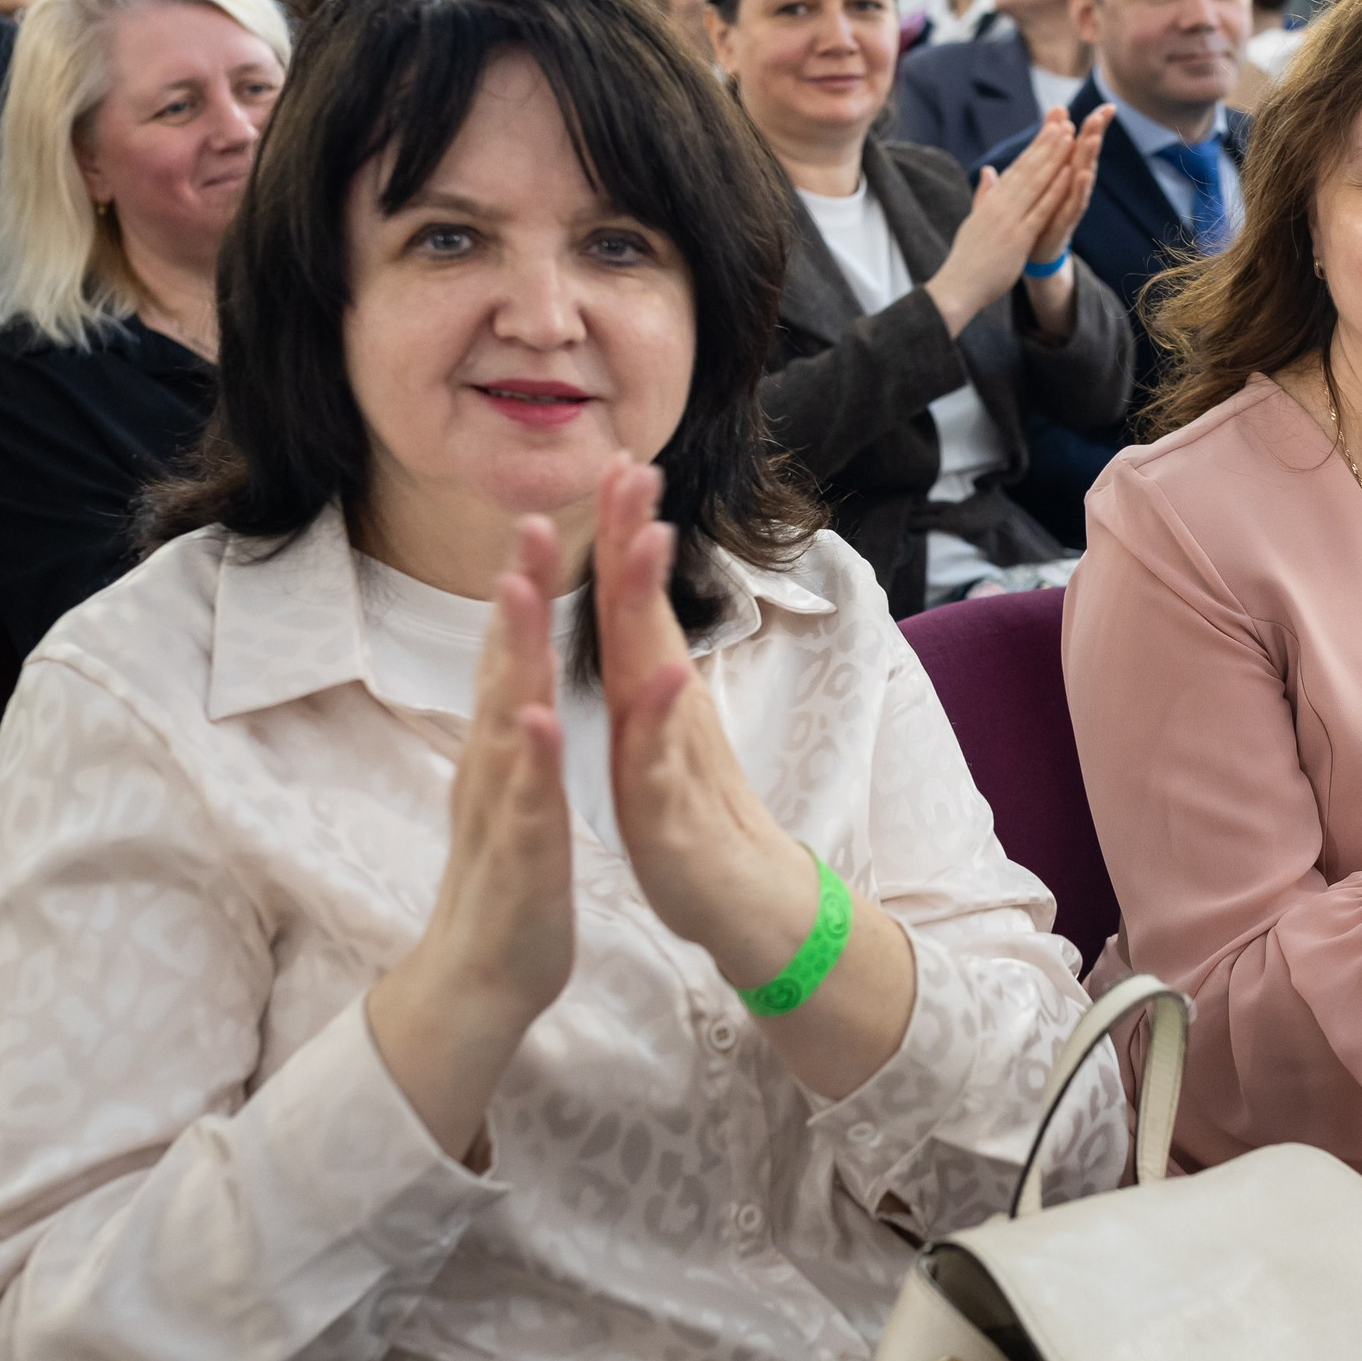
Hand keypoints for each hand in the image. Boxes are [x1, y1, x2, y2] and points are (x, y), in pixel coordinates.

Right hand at [364, 518, 574, 1163]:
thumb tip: (512, 676)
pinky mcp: (520, 857)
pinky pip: (527, 803)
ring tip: (523, 595)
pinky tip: (540, 721)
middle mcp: (493, 767)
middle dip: (516, 594)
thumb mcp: (517, 789)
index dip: (524, 586)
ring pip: (506, 720)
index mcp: (502, 750)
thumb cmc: (509, 880)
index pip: (511, 654)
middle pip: (502, 665)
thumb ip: (513, 731)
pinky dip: (533, 760)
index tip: (540, 519)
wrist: (482, 978)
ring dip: (513, 657)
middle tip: (529, 521)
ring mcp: (501, 808)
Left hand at [592, 457, 819, 984]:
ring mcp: (675, 751)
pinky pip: (667, 755)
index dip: (622, 531)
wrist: (745, 899)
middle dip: (638, 535)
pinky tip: (667, 677)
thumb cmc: (696, 818)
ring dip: (652, 601)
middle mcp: (666, 708)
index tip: (616, 461)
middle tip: (635, 467)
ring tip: (650, 540)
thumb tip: (637, 614)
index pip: (631, 599)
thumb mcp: (658, 736)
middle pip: (648, 609)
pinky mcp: (674, 805)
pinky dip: (663, 716)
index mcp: (650, 693)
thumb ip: (647, 676)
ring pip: (659, 666)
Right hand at [926, 109, 1093, 333]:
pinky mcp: (1018, 238)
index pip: (1016, 169)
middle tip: (1063, 120)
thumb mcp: (975, 220)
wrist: (957, 286)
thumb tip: (989, 171)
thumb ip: (984, 195)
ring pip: (1035, 183)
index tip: (1050, 129)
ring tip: (1068, 135)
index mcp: (991, 202)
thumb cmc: (967, 259)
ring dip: (1053, 158)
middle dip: (1046, 144)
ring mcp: (1009, 220)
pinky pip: (1040, 209)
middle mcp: (1000, 205)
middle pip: (1027, 169)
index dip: (1035, 147)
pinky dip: (1055, 190)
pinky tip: (1068, 173)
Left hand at [1028, 102, 1114, 264]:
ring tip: (1094, 139)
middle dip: (1095, 135)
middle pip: (1087, 156)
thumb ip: (1048, 145)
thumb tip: (1056, 113)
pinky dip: (1078, 189)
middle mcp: (1074, 186)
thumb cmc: (1041, 210)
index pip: (1082, 144)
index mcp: (1066, 172)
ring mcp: (1072, 204)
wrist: (1034, 253)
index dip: (1094, 127)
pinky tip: (1082, 175)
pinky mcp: (1065, 222)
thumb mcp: (1044, 174)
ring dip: (1089, 158)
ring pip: (1084, 177)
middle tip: (1102, 114)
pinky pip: (1073, 204)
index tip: (1108, 107)